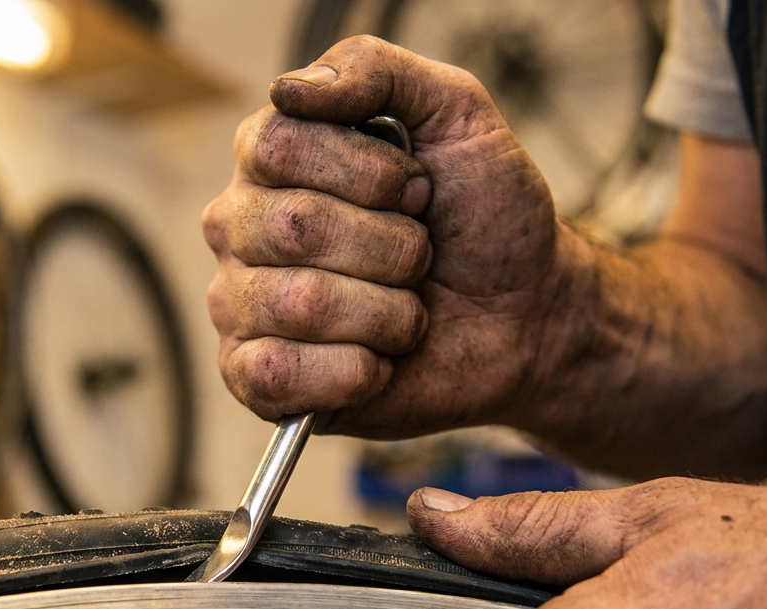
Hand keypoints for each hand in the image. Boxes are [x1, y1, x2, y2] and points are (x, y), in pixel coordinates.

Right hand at [204, 35, 565, 437]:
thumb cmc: (482, 218)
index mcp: (272, 157)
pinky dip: (352, 372)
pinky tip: (376, 363)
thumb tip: (290, 89)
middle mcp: (242, 227)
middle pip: (294, 227)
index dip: (368, 174)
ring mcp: (242, 305)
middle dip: (392, 247)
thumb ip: (376, 70)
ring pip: (298, 304)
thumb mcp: (456, 114)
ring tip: (406, 313)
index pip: (279, 147)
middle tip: (420, 256)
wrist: (524, 316)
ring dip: (387, 313)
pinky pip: (277, 374)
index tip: (417, 190)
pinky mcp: (256, 379)